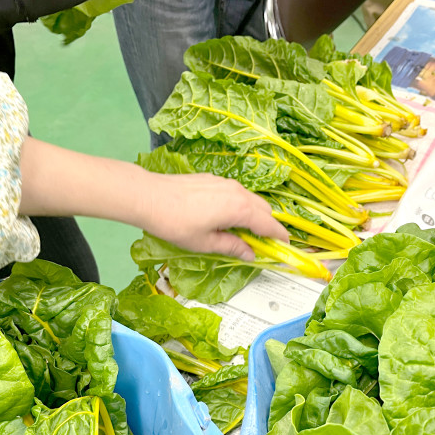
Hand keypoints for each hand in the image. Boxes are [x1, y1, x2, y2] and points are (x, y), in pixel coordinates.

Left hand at [136, 171, 288, 260]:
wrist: (149, 196)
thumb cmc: (175, 222)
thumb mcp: (206, 243)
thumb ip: (232, 247)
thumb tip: (250, 254)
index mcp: (240, 209)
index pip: (269, 224)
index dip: (279, 237)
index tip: (285, 246)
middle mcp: (237, 192)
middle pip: (264, 209)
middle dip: (267, 226)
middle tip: (261, 244)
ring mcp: (225, 182)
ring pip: (251, 199)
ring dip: (253, 215)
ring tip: (242, 233)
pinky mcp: (214, 179)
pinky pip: (236, 193)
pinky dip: (240, 206)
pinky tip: (225, 218)